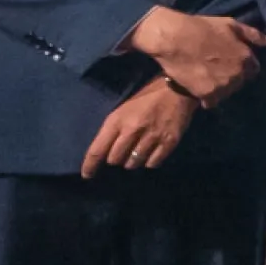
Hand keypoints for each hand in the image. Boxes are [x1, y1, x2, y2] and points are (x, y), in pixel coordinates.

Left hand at [80, 79, 200, 175]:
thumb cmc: (146, 98)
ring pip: (133, 163)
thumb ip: (114, 129)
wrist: (178, 89)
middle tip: (122, 152)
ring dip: (132, 161)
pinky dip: (150, 161)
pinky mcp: (169, 141)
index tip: (87, 175)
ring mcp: (152, 136)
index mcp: (117, 120)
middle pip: (115, 159)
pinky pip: (153, 163)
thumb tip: (107, 151)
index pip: (98, 149)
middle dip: (116, 159)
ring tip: (137, 153)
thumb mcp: (123, 110)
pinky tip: (151, 153)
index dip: (90, 165)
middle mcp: (133, 130)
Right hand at [130, 5, 264, 100]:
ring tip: (206, 78)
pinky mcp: (206, 94)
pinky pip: (211, 102)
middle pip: (239, 82)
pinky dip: (206, 97)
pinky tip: (198, 88)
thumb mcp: (231, 25)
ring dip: (219, 88)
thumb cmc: (202, 28)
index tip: (231, 64)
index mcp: (246, 58)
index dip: (242, 67)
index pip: (253, 70)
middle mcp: (238, 74)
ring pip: (226, 93)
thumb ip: (253, 36)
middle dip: (231, 77)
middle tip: (216, 70)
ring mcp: (223, 86)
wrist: (173, 38)